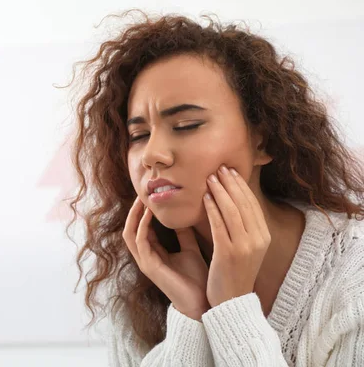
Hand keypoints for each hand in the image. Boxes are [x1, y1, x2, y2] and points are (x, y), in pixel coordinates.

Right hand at [122, 196, 210, 319]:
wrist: (203, 302)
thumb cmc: (197, 279)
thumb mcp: (190, 249)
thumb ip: (184, 234)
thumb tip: (183, 214)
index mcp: (154, 252)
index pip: (142, 227)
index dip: (143, 210)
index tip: (152, 194)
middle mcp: (146, 256)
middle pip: (130, 228)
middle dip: (134, 210)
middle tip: (143, 192)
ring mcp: (145, 262)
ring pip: (129, 234)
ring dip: (134, 215)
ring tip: (143, 200)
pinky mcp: (149, 266)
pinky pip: (140, 242)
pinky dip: (143, 226)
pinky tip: (150, 214)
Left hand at [203, 164, 270, 307]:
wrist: (231, 301)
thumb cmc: (234, 270)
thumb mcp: (245, 246)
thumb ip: (242, 226)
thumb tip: (231, 200)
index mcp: (263, 236)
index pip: (252, 204)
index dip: (240, 185)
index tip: (230, 171)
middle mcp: (257, 239)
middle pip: (243, 204)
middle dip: (230, 183)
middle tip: (218, 167)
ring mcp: (244, 247)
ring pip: (232, 211)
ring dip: (220, 191)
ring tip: (210, 177)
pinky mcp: (228, 254)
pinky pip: (219, 226)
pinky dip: (212, 209)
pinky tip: (205, 198)